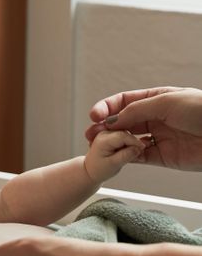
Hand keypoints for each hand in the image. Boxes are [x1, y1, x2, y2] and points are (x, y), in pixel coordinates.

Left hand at [84, 130, 143, 182]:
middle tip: (138, 154)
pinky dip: (129, 144)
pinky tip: (128, 151)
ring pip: (128, 134)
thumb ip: (126, 156)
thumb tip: (138, 148)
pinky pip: (126, 136)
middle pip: (127, 133)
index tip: (143, 149)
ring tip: (129, 155)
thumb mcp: (113, 165)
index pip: (123, 136)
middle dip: (134, 143)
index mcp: (103, 139)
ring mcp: (109, 132)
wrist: (90, 171)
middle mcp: (105, 133)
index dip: (135, 142)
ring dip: (131, 144)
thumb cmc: (98, 170)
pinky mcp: (113, 135)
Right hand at [85, 86, 201, 170]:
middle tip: (90, 134)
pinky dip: (125, 156)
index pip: (125, 101)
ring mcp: (158, 137)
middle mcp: (155, 117)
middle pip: (122, 122)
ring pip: (126, 140)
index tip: (94, 116)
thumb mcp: (166, 102)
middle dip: (104, 127)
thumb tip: (112, 120)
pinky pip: (137, 156)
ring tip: (99, 146)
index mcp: (157, 99)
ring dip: (112, 142)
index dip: (107, 107)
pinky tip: (118, 155)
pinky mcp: (161, 156)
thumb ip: (137, 110)